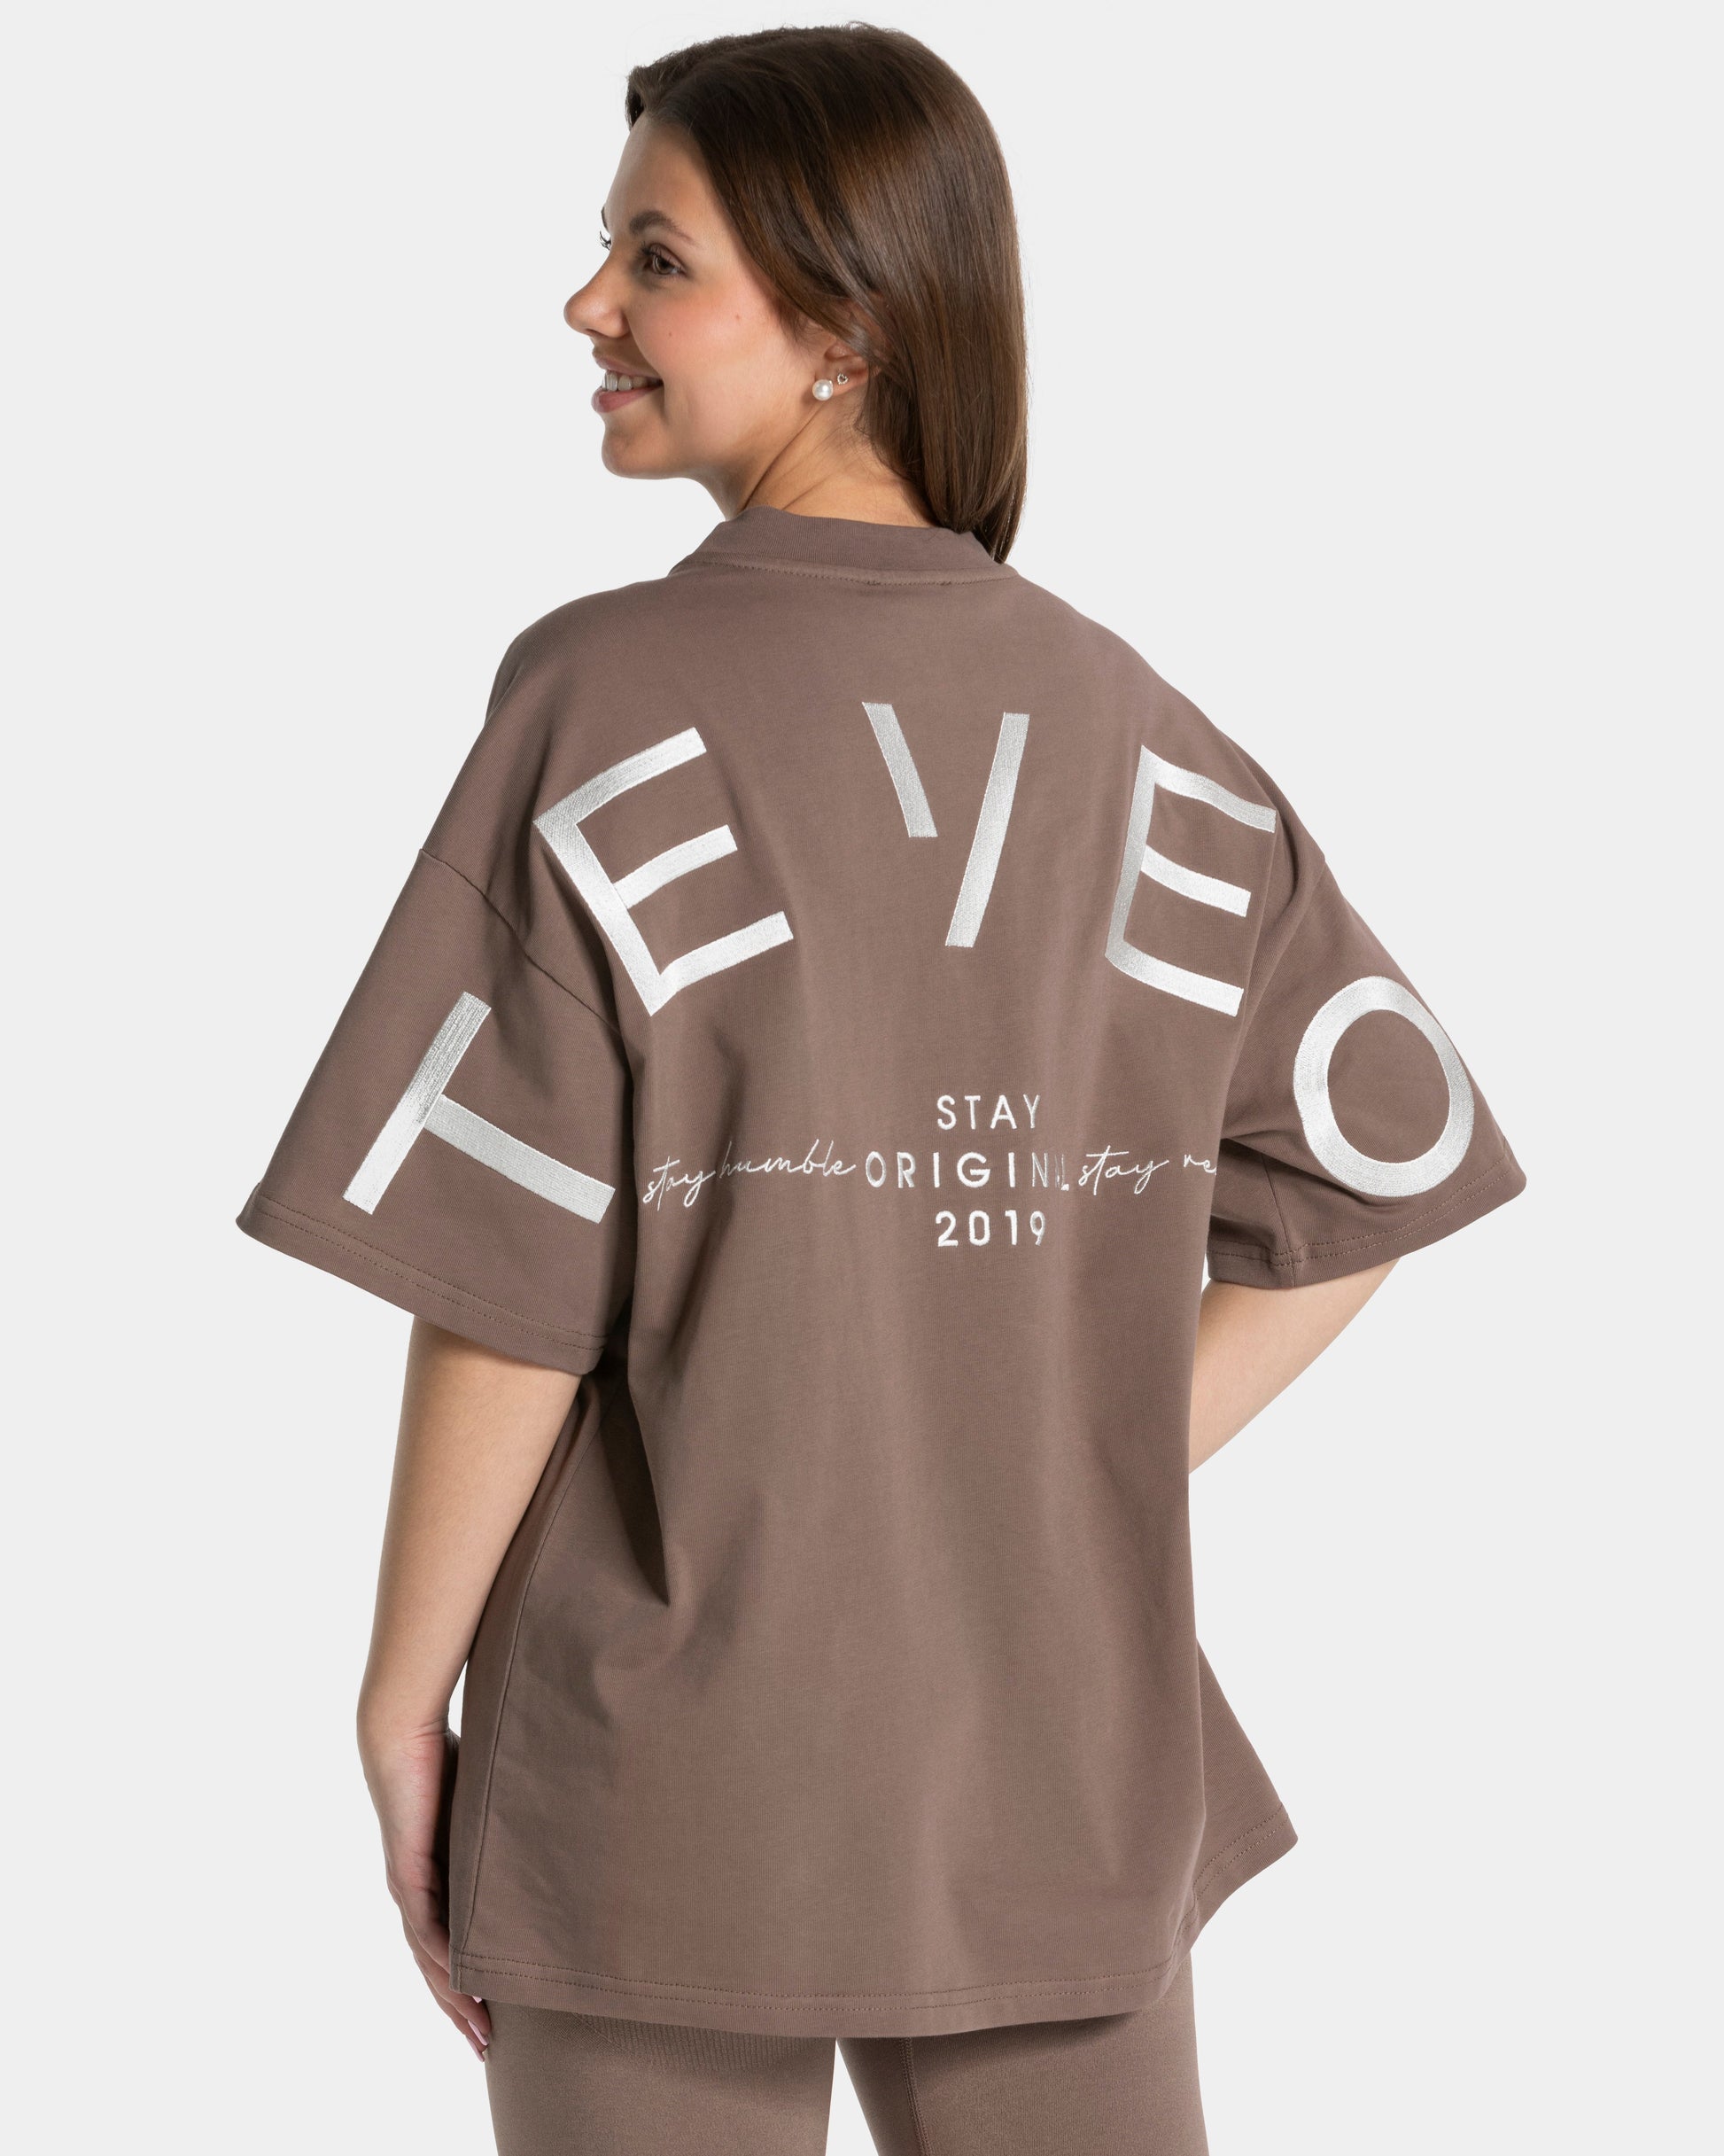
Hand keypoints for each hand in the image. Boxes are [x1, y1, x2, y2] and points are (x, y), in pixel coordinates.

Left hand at [359, 1718, 490, 2059]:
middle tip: (485, 2048)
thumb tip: (556, 1827)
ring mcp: (409, 1885)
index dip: (470, 1982)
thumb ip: (509, 1826)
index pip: (451, 1945)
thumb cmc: (447, 1755)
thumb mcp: (487, 1804)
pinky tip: (460, 1980)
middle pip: (436, 1967)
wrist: (402, 1730)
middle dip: (460, 2009)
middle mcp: (417, 1892)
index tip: (493, 2017)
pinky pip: (424, 1924)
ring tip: (479, 2030)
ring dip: (453, 1996)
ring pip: (429, 1957)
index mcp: (435, 1880)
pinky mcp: (407, 1869)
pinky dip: (441, 1955)